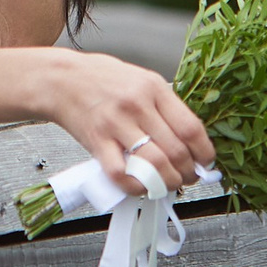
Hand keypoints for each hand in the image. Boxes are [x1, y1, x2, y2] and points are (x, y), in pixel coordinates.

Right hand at [37, 49, 213, 198]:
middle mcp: (137, 105)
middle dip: (187, 173)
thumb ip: (164, 107)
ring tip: (167, 184)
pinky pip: (121, 173)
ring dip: (167, 183)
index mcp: (154, 88)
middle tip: (187, 178)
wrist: (61, 79)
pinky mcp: (97, 141)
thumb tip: (189, 142)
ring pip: (154, 164)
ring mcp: (116, 124)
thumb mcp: (141, 80)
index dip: (204, 152)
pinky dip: (135, 186)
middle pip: (176, 150)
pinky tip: (140, 186)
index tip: (205, 163)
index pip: (191, 128)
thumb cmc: (102, 79)